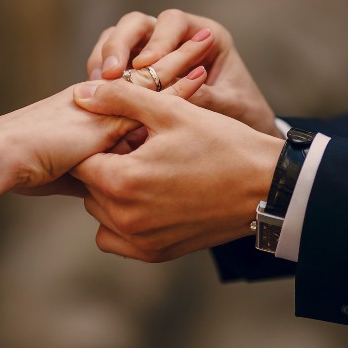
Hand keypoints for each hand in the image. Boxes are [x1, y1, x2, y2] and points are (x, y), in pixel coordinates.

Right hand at [9, 30, 214, 193]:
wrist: (5, 158)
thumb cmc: (26, 166)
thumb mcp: (70, 172)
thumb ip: (93, 172)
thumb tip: (107, 191)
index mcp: (90, 109)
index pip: (132, 89)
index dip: (157, 79)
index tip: (183, 67)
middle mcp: (101, 99)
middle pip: (145, 74)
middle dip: (173, 57)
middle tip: (202, 39)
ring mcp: (107, 102)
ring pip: (151, 75)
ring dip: (181, 59)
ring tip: (208, 40)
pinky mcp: (111, 111)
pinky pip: (151, 94)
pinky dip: (178, 86)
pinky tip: (201, 73)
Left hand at [71, 79, 282, 261]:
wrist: (266, 186)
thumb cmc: (221, 143)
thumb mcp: (171, 110)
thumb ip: (120, 98)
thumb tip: (81, 94)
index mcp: (123, 180)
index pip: (81, 160)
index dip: (99, 142)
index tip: (125, 133)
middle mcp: (125, 218)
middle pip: (89, 187)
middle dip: (106, 166)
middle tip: (140, 149)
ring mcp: (140, 240)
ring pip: (100, 212)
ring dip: (112, 193)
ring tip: (147, 171)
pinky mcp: (156, 253)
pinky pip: (116, 239)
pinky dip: (122, 221)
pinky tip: (149, 198)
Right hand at [86, 9, 279, 135]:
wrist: (240, 138)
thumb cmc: (241, 114)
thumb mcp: (230, 106)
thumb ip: (205, 97)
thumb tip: (171, 94)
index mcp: (205, 34)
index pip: (173, 22)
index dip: (157, 41)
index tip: (146, 65)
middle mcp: (174, 37)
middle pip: (137, 24)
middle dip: (120, 44)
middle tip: (110, 73)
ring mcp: (151, 51)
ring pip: (117, 38)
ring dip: (104, 58)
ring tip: (96, 84)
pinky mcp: (133, 71)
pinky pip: (110, 62)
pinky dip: (100, 75)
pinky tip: (97, 96)